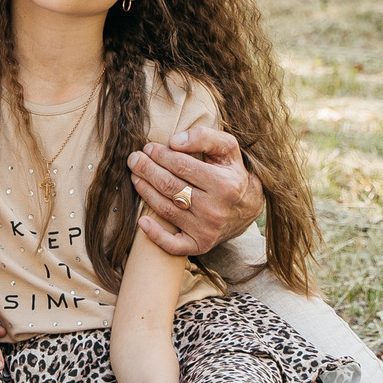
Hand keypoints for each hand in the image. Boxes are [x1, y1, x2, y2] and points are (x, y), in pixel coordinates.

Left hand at [128, 124, 263, 255]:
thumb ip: (203, 137)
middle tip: (134, 159)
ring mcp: (207, 230)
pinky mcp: (200, 245)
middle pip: (169, 186)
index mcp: (224, 184)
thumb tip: (174, 141)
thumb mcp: (227, 148)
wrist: (248, 207)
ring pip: (165, 209)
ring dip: (145, 191)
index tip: (149, 147)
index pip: (181, 165)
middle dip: (147, 169)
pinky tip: (142, 220)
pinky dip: (154, 234)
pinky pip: (172, 245)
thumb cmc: (231, 173)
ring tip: (135, 176)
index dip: (160, 155)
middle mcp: (215, 209)